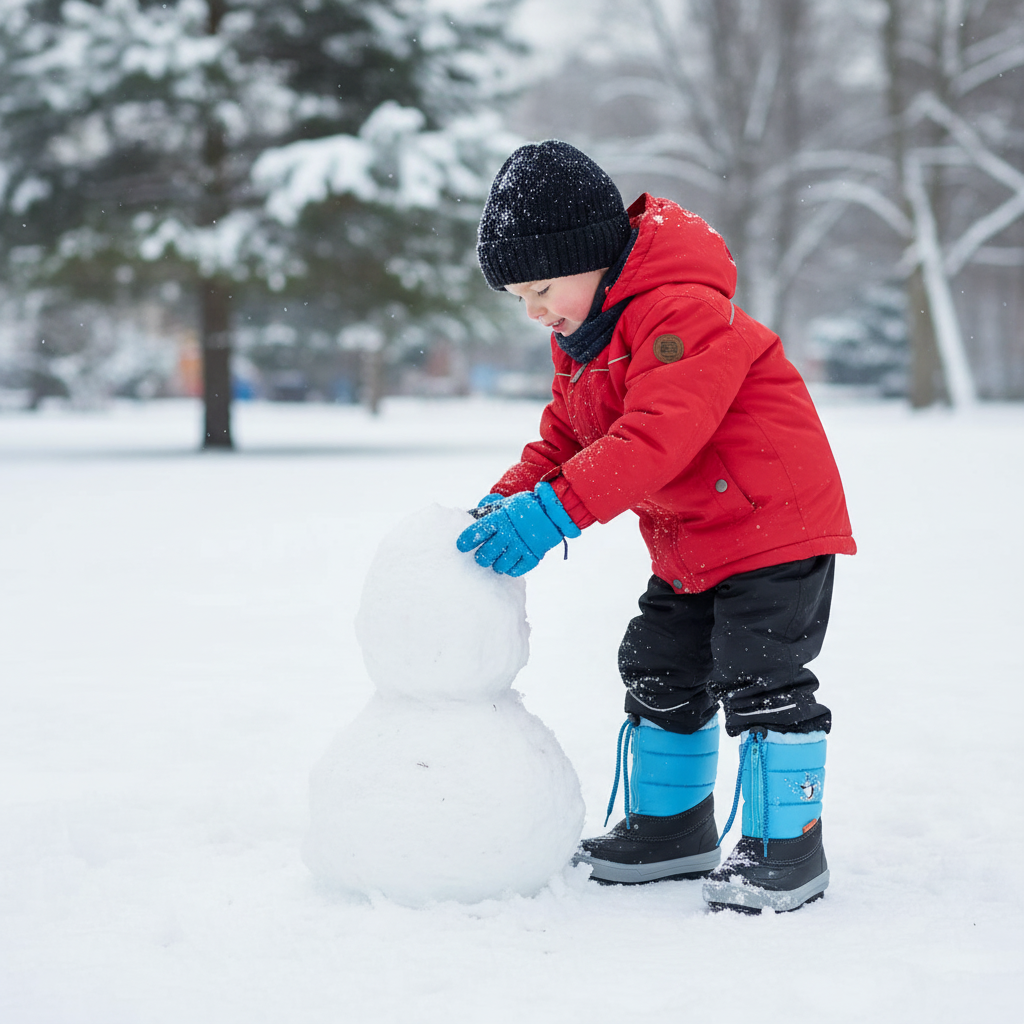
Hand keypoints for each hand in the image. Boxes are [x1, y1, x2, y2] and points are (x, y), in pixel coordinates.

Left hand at [456, 483, 580, 576]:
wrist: (555, 512)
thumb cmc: (527, 507)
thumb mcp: (507, 504)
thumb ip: (489, 509)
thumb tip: (472, 513)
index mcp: (500, 518)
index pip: (476, 533)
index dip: (466, 542)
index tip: (461, 546)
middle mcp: (508, 534)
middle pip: (485, 555)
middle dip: (481, 558)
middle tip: (482, 557)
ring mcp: (521, 546)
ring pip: (499, 566)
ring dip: (496, 565)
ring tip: (496, 562)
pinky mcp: (533, 556)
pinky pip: (516, 570)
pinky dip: (511, 570)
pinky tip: (509, 565)